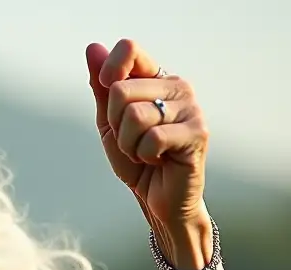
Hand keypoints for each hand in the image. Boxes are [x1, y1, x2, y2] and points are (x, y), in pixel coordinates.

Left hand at [86, 40, 207, 226]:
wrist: (158, 200)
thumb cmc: (137, 161)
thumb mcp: (111, 124)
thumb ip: (102, 88)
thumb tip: (92, 48)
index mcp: (156, 79)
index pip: (130, 49)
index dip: (109, 70)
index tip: (106, 90)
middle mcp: (177, 86)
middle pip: (121, 91)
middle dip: (115, 125)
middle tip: (131, 141)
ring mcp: (190, 108)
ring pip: (134, 116)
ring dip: (129, 145)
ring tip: (144, 152)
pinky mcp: (197, 133)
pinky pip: (153, 138)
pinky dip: (145, 155)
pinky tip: (158, 160)